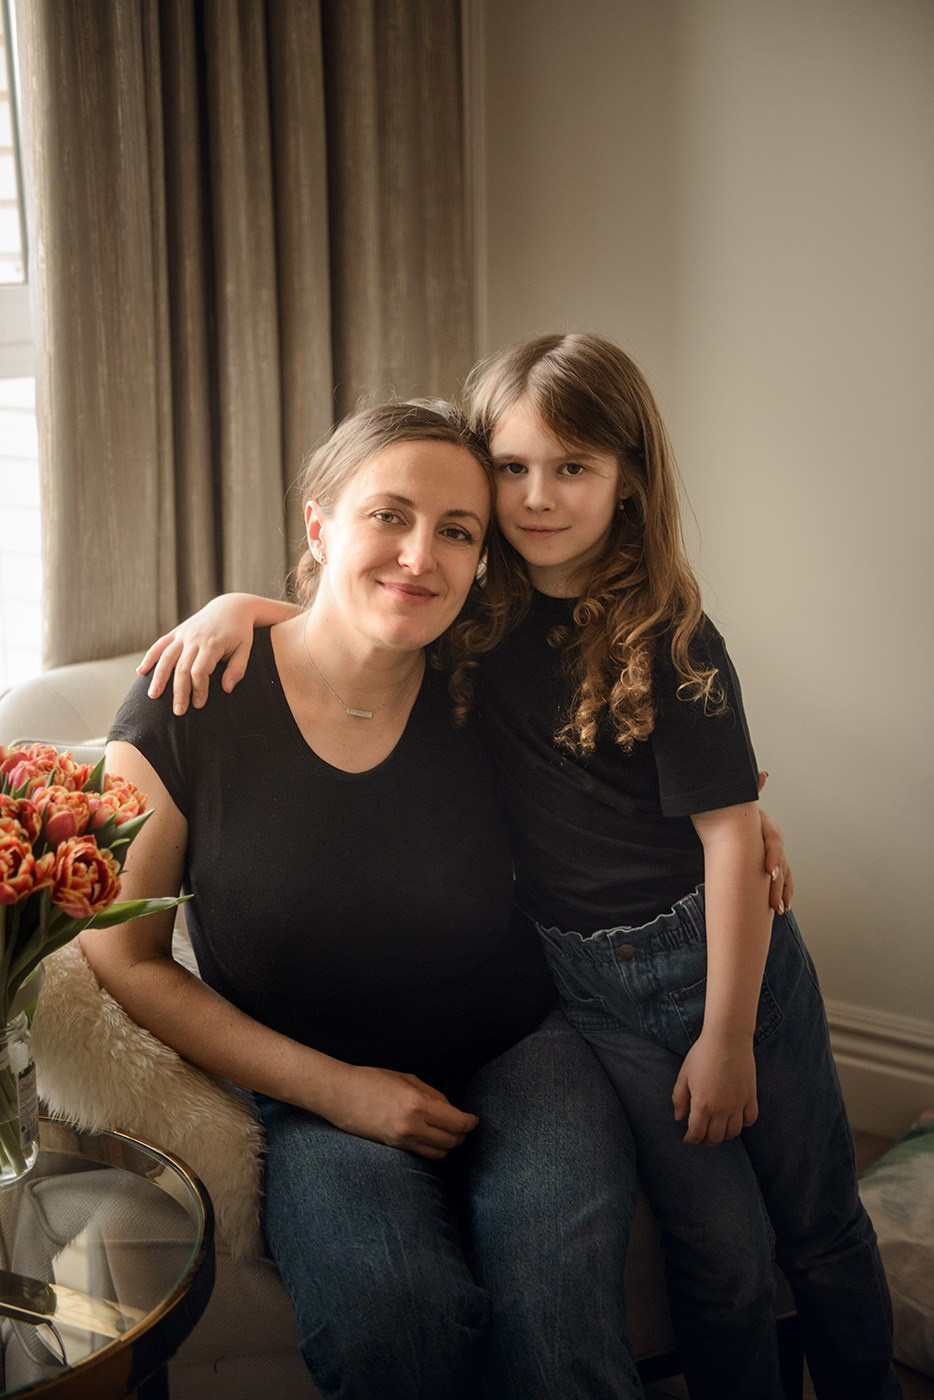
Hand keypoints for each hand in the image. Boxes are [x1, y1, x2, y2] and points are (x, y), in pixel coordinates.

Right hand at [137, 595, 257, 714]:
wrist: (231, 607)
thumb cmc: (240, 633)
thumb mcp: (245, 649)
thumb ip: (237, 669)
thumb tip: (227, 689)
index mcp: (212, 644)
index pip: (200, 671)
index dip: (198, 689)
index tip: (199, 704)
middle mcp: (195, 638)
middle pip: (182, 668)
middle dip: (179, 691)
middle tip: (178, 711)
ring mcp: (184, 634)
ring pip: (167, 657)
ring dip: (159, 678)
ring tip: (152, 696)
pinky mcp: (177, 631)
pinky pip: (160, 645)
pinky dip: (149, 657)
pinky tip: (141, 672)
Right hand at [326, 1064, 478, 1159]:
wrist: (340, 1095)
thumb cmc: (372, 1080)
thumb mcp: (407, 1079)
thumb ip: (432, 1094)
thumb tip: (450, 1109)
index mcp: (417, 1104)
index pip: (456, 1122)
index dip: (469, 1123)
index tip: (473, 1120)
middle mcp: (412, 1126)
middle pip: (451, 1141)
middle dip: (462, 1135)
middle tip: (465, 1127)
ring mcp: (401, 1140)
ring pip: (438, 1153)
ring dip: (449, 1146)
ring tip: (451, 1136)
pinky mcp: (393, 1148)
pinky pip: (422, 1154)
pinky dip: (433, 1150)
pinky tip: (434, 1141)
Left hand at [672, 1029, 757, 1145]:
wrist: (727, 1038)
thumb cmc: (702, 1054)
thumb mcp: (684, 1075)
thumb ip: (679, 1099)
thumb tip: (679, 1118)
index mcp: (702, 1104)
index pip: (697, 1134)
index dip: (691, 1140)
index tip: (687, 1139)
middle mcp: (722, 1109)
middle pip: (715, 1137)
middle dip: (706, 1140)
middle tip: (701, 1137)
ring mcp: (738, 1104)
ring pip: (734, 1132)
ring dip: (724, 1135)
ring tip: (717, 1130)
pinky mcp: (751, 1097)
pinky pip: (750, 1119)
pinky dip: (743, 1124)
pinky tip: (736, 1120)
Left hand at [757, 772, 792, 912]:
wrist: (745, 820)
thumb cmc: (745, 814)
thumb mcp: (746, 805)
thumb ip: (754, 789)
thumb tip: (763, 774)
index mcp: (768, 830)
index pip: (774, 844)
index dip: (773, 857)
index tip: (769, 871)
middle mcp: (775, 844)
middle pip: (781, 865)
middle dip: (778, 883)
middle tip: (775, 901)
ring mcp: (777, 855)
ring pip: (784, 875)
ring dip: (782, 892)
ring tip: (780, 908)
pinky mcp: (774, 865)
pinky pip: (783, 880)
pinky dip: (784, 892)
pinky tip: (783, 906)